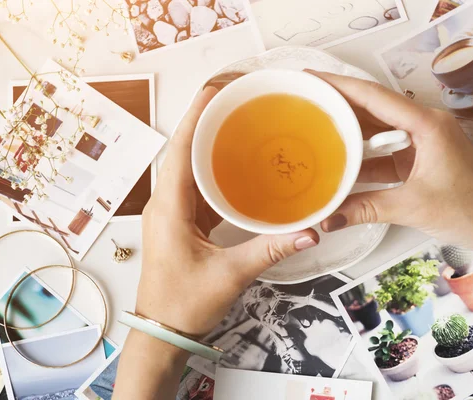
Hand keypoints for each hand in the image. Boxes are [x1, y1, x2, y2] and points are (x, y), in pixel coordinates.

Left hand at [137, 87, 319, 337]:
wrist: (163, 332)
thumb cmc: (185, 304)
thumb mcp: (231, 275)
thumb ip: (271, 250)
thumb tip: (309, 231)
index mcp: (169, 209)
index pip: (178, 152)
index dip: (194, 119)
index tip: (213, 92)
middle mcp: (165, 204)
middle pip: (181, 152)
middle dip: (204, 124)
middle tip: (232, 102)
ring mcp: (171, 213)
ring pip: (187, 169)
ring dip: (207, 146)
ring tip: (235, 125)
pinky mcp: (180, 224)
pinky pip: (195, 188)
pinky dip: (212, 172)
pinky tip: (234, 168)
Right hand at [309, 71, 472, 255]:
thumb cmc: (471, 210)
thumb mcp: (412, 207)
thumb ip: (366, 209)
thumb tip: (328, 218)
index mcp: (426, 124)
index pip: (374, 96)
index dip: (339, 85)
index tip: (312, 79)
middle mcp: (424, 125)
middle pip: (373, 109)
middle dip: (340, 106)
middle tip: (306, 104)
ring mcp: (423, 141)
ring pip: (378, 131)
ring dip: (350, 133)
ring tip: (316, 130)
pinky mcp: (421, 159)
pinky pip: (386, 152)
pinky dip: (364, 158)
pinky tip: (341, 164)